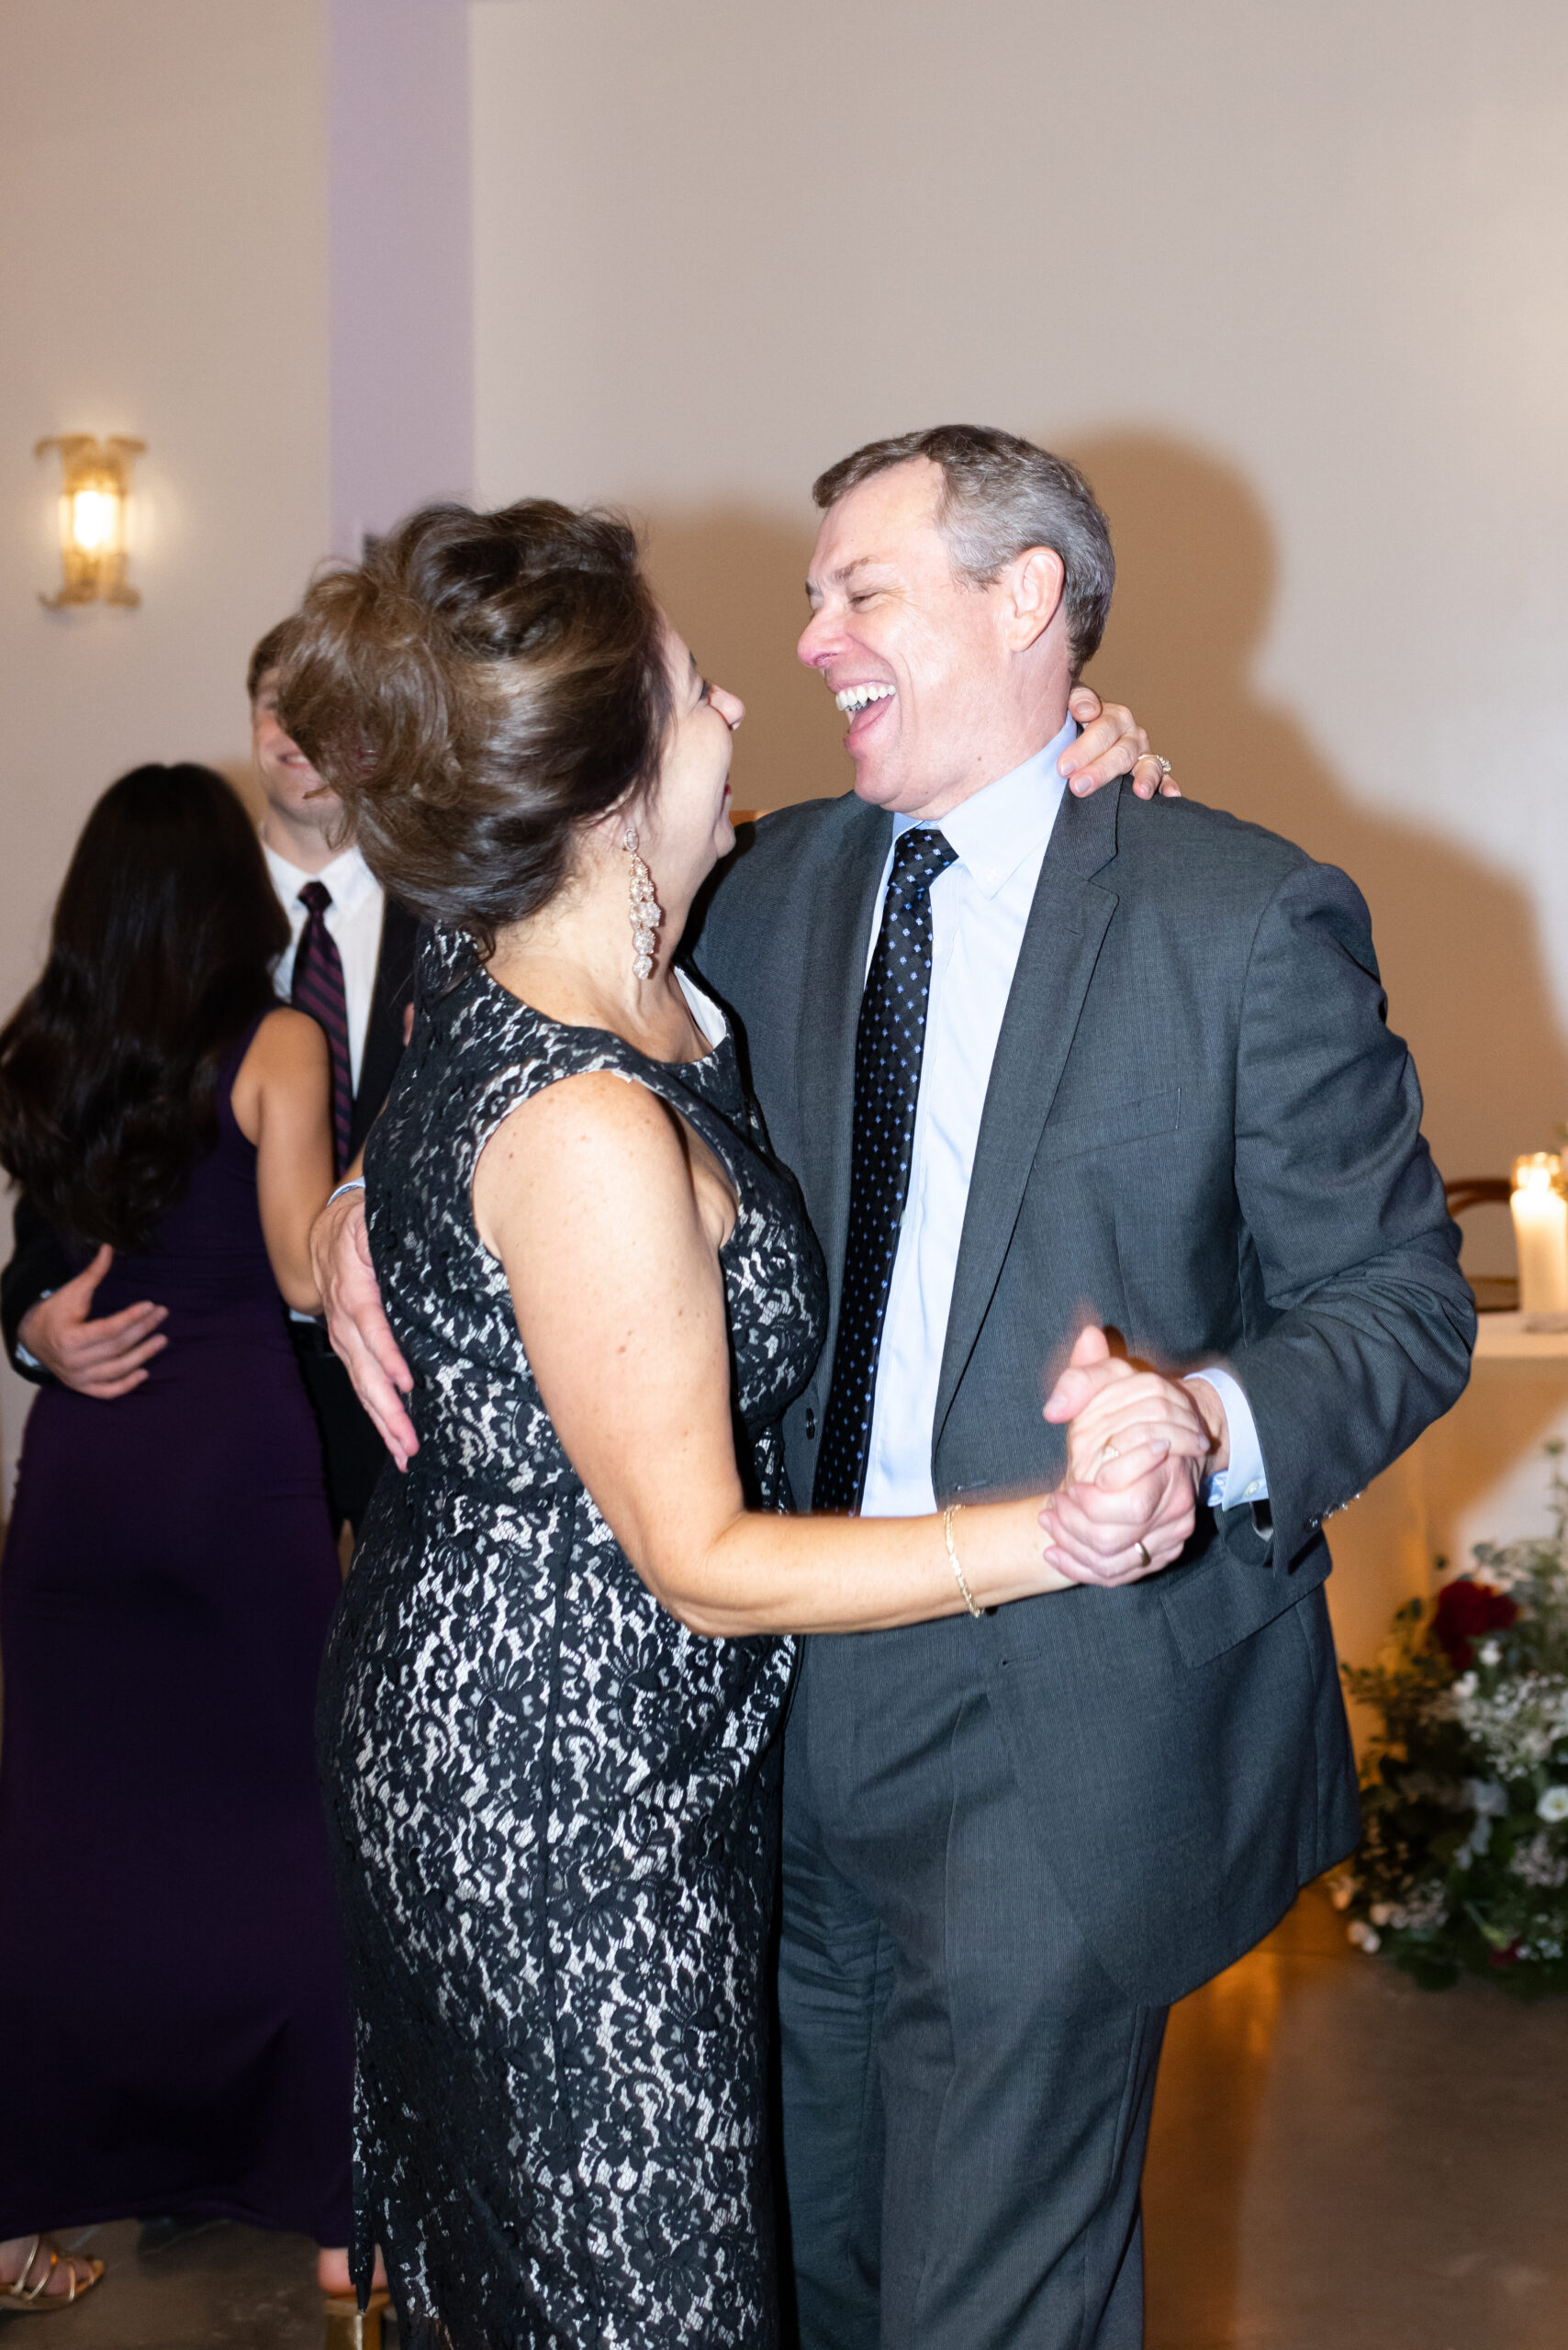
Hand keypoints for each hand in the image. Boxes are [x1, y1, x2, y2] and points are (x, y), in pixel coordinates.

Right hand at [16, 1245, 166, 1398]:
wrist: (34, 1339)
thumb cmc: (56, 1313)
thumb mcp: (72, 1292)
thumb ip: (93, 1274)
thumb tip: (108, 1248)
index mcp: (68, 1338)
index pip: (106, 1329)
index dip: (130, 1318)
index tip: (150, 1305)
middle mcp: (73, 1362)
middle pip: (116, 1347)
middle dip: (142, 1330)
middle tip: (162, 1314)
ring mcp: (78, 1378)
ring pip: (117, 1369)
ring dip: (143, 1355)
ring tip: (162, 1339)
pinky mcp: (83, 1387)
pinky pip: (108, 1391)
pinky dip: (126, 1385)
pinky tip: (145, 1372)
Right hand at [310, 1189, 417, 1467]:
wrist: (331, 1229)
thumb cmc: (363, 1223)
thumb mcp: (372, 1218)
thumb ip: (386, 1236)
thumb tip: (411, 1248)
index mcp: (352, 1285)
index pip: (369, 1324)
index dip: (386, 1354)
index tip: (406, 1382)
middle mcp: (343, 1317)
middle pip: (363, 1369)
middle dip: (386, 1408)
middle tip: (408, 1441)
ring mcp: (343, 1336)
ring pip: (361, 1384)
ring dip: (382, 1420)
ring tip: (403, 1452)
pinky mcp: (349, 1346)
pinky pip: (361, 1382)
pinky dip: (376, 1412)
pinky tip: (393, 1437)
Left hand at [1038, 1325, 1213, 1585]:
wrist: (1177, 1432)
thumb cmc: (1136, 1405)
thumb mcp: (1111, 1380)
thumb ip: (1081, 1383)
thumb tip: (1052, 1409)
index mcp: (1168, 1466)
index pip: (1130, 1503)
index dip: (1090, 1501)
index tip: (1068, 1485)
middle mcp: (1175, 1508)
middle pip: (1114, 1539)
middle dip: (1072, 1525)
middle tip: (1051, 1505)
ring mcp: (1170, 1536)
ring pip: (1114, 1563)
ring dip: (1071, 1547)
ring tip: (1048, 1520)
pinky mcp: (1159, 1553)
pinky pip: (1118, 1575)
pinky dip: (1080, 1569)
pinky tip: (1053, 1553)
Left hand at [1061, 688, 1180, 800]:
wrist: (1077, 733)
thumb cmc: (1071, 720)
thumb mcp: (1069, 701)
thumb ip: (1077, 698)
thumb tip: (1087, 711)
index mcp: (1114, 716)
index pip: (1102, 730)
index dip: (1084, 749)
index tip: (1064, 767)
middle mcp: (1132, 734)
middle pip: (1122, 752)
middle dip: (1101, 771)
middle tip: (1078, 786)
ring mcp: (1143, 754)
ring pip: (1148, 764)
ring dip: (1146, 778)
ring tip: (1141, 792)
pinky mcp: (1150, 772)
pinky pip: (1164, 778)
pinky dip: (1168, 786)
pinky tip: (1172, 795)